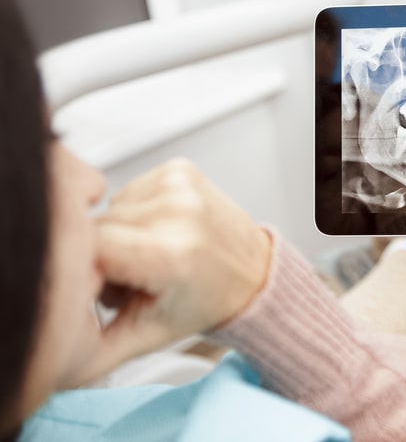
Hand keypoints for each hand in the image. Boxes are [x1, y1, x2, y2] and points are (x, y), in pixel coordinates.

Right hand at [80, 159, 271, 382]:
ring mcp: (180, 184)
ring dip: (115, 234)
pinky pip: (128, 191)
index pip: (87, 247)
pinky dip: (133, 214)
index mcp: (170, 252)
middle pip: (94, 227)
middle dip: (98, 256)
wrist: (251, 272)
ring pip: (107, 208)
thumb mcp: (143, 335)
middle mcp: (178, 211)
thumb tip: (41, 348)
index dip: (81, 270)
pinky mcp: (179, 169)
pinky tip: (156, 232)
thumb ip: (87, 345)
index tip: (97, 286)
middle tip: (128, 279)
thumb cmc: (205, 301)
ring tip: (145, 256)